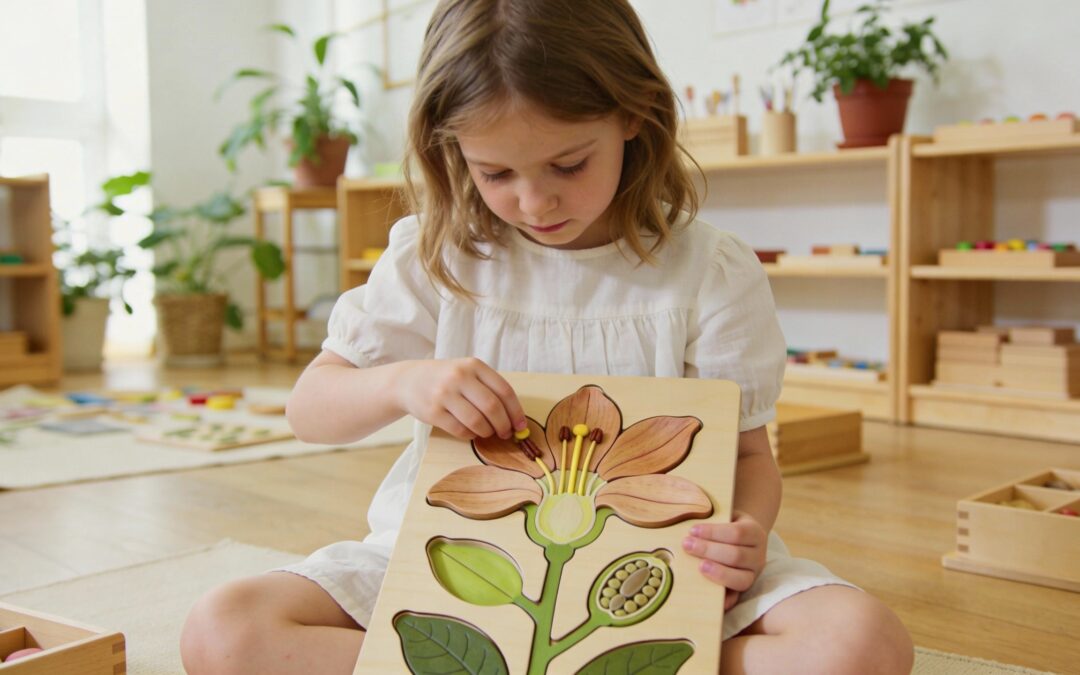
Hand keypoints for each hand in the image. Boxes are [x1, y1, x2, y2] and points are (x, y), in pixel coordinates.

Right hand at [395, 358, 526, 440]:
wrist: (408, 380)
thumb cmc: (445, 378)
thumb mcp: (467, 371)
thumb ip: (489, 388)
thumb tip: (514, 418)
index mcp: (473, 365)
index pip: (504, 390)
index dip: (516, 412)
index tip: (521, 426)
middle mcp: (459, 377)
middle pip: (492, 407)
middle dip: (504, 425)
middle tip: (505, 433)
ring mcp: (444, 394)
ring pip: (477, 421)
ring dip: (487, 432)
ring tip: (487, 432)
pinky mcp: (433, 412)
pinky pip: (460, 430)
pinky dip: (470, 435)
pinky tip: (471, 432)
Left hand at [682, 511, 768, 609]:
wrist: (745, 540)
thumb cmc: (729, 526)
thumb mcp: (726, 516)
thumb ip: (713, 518)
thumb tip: (691, 527)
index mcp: (755, 533)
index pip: (736, 533)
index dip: (713, 532)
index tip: (692, 530)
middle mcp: (758, 556)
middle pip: (736, 555)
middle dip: (709, 550)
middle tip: (687, 545)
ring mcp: (753, 575)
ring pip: (740, 579)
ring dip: (718, 573)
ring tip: (699, 567)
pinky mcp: (744, 590)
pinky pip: (736, 598)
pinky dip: (725, 601)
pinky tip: (710, 597)